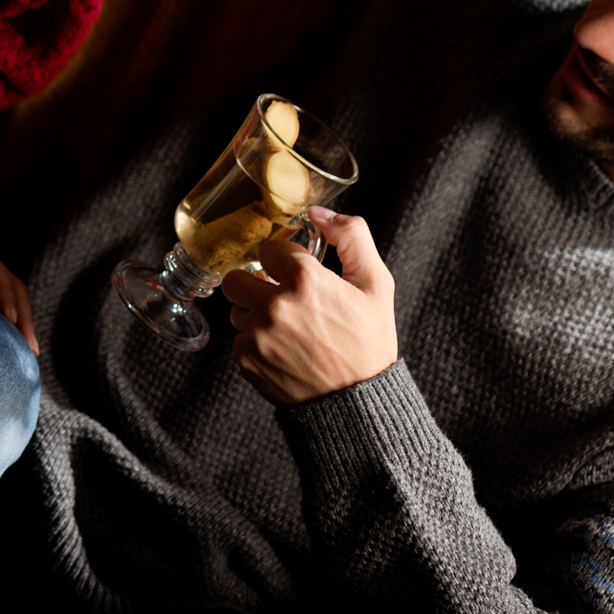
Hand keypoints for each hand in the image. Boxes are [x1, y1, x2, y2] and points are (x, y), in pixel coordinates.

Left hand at [218, 207, 397, 405]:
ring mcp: (257, 334)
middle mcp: (275, 305)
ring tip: (289, 328)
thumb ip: (352, 236)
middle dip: (257, 284)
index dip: (286, 261)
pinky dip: (256, 341)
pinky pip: (238, 338)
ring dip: (255, 313)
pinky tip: (284, 350)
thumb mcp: (376, 284)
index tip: (298, 275)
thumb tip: (319, 211)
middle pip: (238, 277)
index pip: (270, 249)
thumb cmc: (369, 342)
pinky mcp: (245, 359)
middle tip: (280, 297)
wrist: (357, 403)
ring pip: (236, 308)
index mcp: (305, 280)